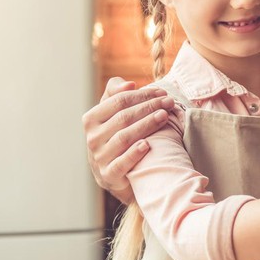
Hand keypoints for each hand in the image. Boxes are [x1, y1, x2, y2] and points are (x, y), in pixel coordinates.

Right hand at [82, 78, 173, 202]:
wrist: (113, 174)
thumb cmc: (116, 136)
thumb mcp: (112, 114)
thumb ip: (116, 94)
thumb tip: (130, 84)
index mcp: (91, 119)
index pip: (118, 101)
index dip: (142, 95)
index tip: (162, 93)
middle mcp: (92, 138)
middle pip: (123, 118)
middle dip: (148, 107)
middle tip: (169, 102)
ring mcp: (99, 158)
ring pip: (124, 138)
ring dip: (146, 125)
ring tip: (164, 117)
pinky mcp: (108, 175)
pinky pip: (121, 164)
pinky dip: (133, 154)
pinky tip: (147, 145)